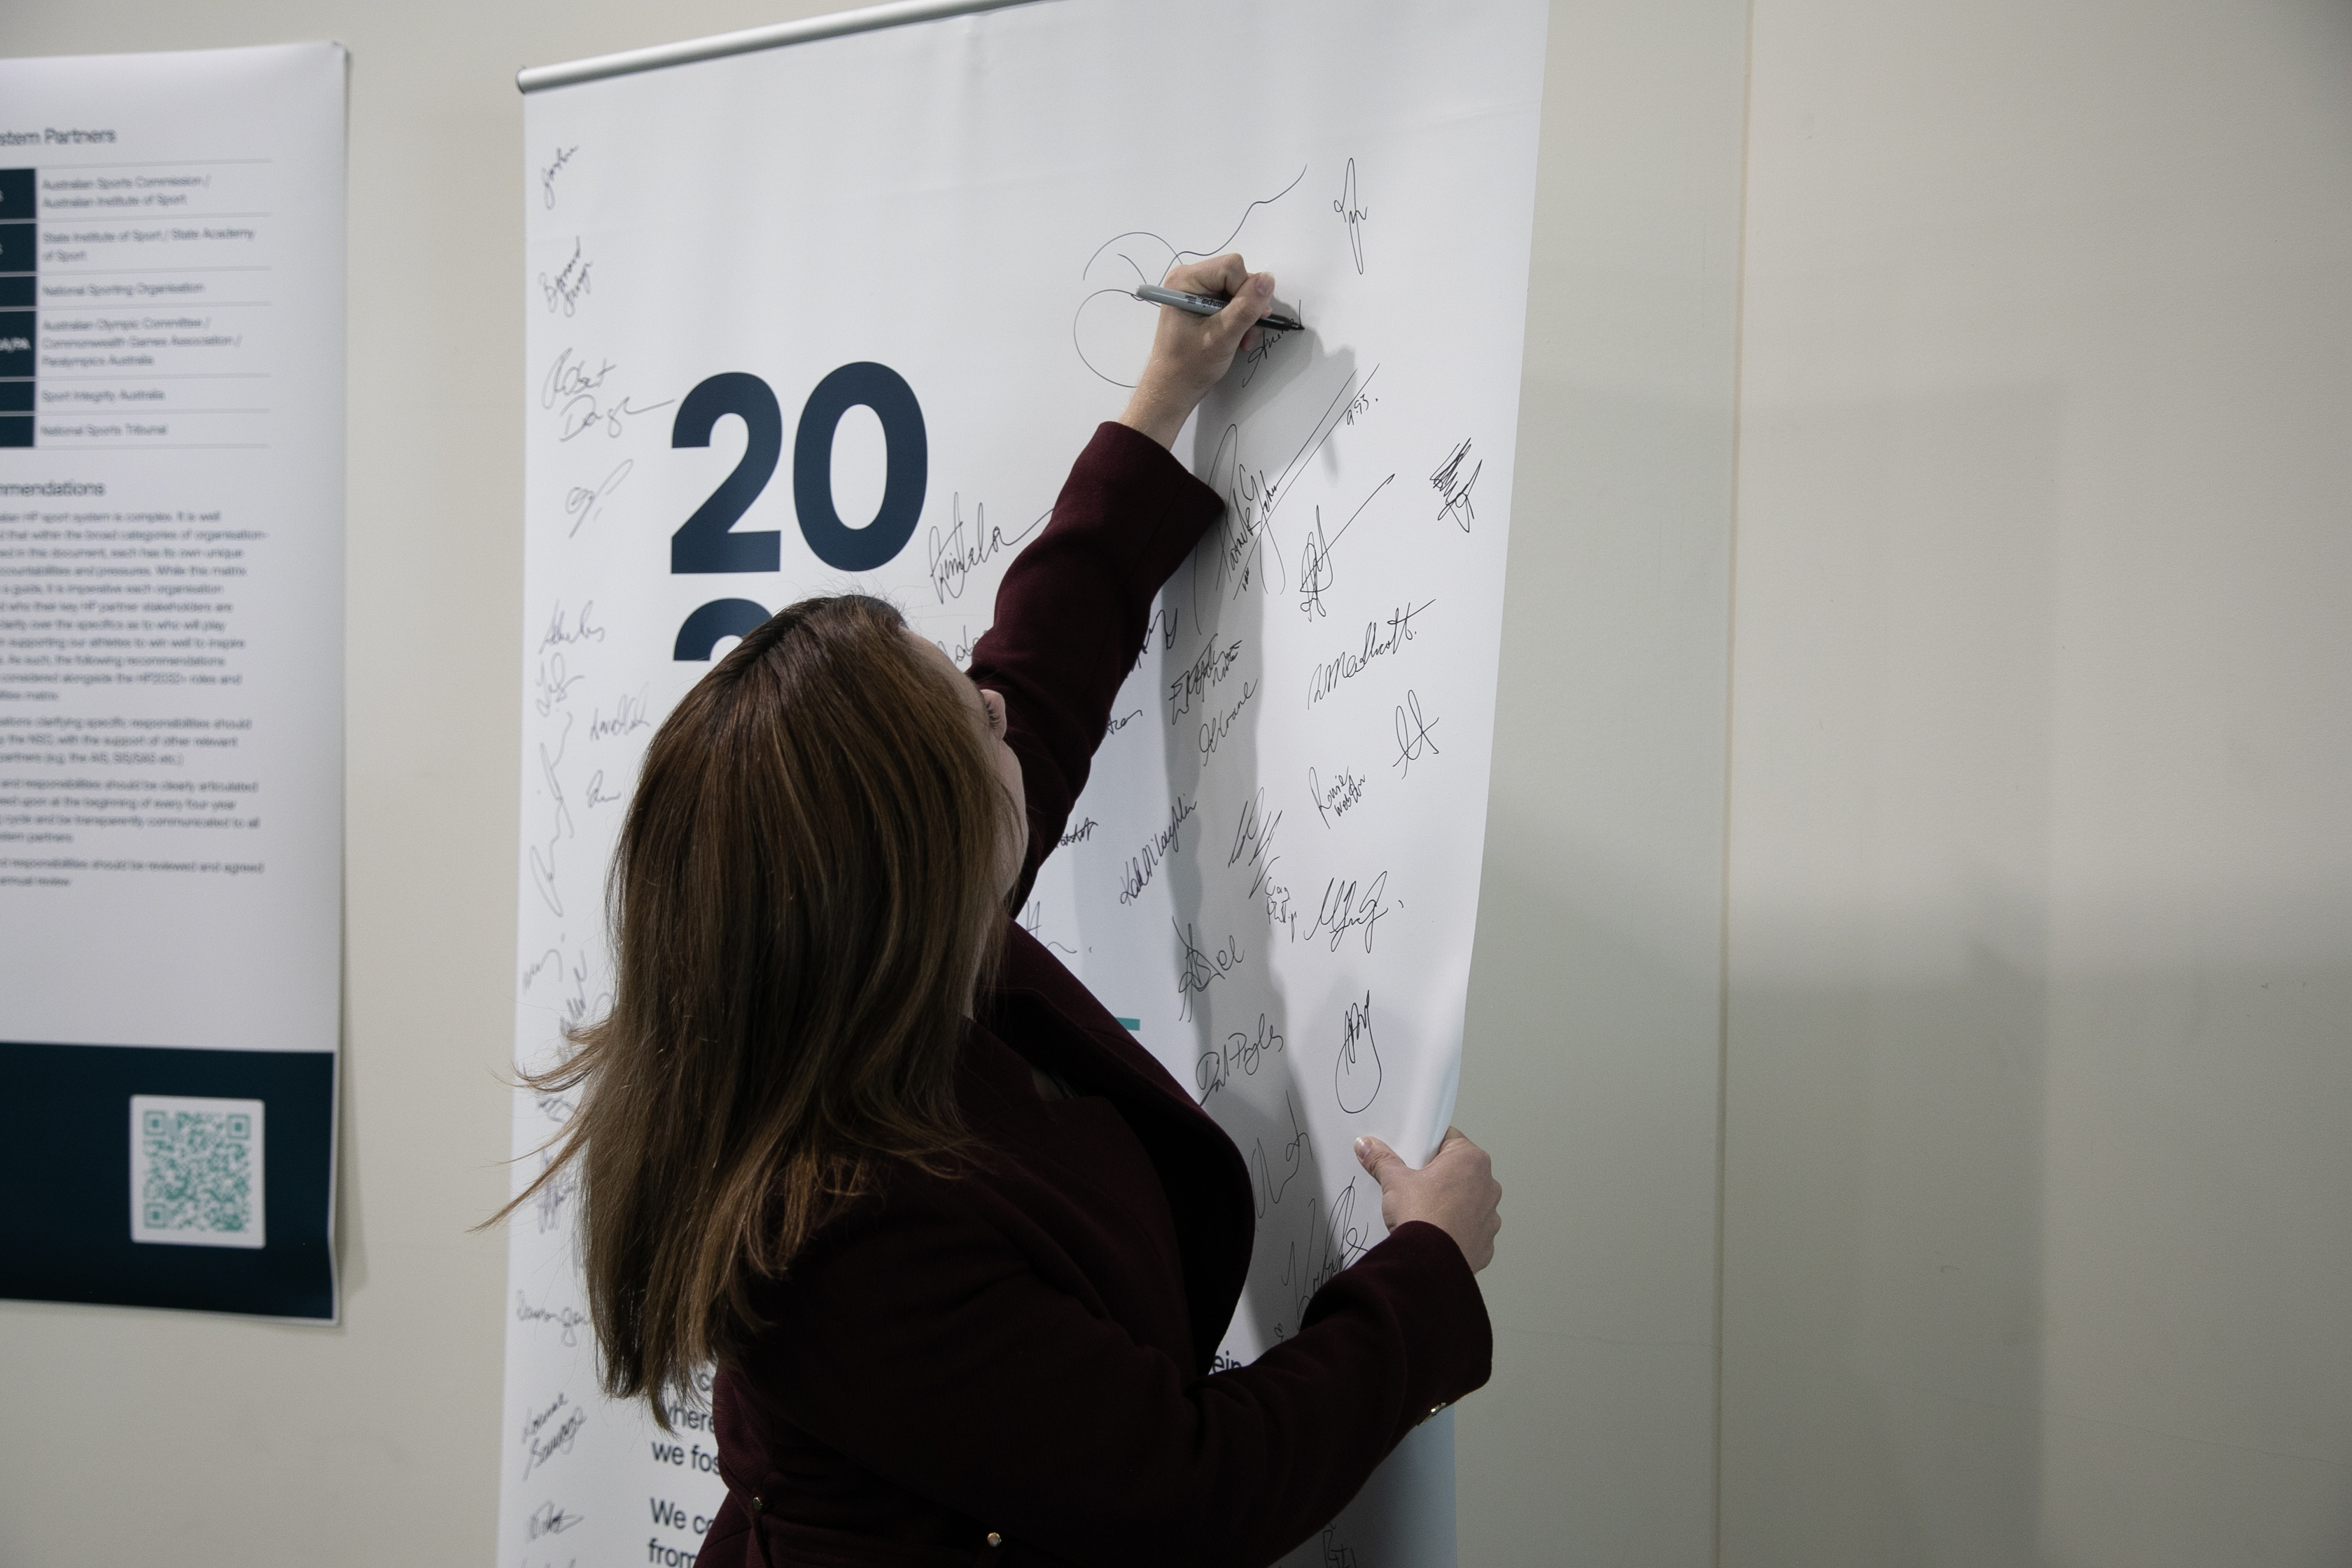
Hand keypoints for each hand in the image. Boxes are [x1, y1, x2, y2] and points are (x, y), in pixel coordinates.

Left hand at [1116, 253, 1274, 448]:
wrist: (1172, 389)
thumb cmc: (1189, 366)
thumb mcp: (1222, 337)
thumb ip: (1246, 307)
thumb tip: (1268, 280)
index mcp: (1186, 280)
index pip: (1233, 267)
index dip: (1247, 291)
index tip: (1246, 320)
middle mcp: (1189, 279)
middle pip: (1237, 276)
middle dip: (1248, 305)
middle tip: (1246, 334)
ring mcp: (1196, 291)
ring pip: (1238, 289)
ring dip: (1246, 315)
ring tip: (1241, 340)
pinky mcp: (1202, 303)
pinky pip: (1231, 300)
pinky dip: (1240, 319)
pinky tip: (1237, 338)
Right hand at [1354, 1127, 1501, 1272]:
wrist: (1429, 1263)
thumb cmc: (1423, 1217)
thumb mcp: (1395, 1181)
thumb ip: (1382, 1159)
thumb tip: (1369, 1146)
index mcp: (1471, 1160)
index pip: (1450, 1139)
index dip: (1428, 1146)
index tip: (1414, 1155)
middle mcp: (1488, 1185)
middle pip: (1459, 1170)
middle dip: (1439, 1176)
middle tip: (1415, 1184)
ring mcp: (1490, 1215)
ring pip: (1467, 1200)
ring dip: (1451, 1203)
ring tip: (1424, 1210)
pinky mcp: (1485, 1241)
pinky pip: (1470, 1228)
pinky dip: (1456, 1229)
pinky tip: (1436, 1231)